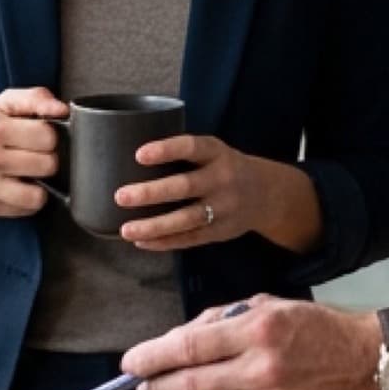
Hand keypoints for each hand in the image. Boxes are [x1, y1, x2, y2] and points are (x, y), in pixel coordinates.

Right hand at [0, 87, 66, 218]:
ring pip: (39, 194)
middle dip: (46, 159)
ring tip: (28, 173)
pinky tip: (17, 186)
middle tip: (33, 155)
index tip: (38, 136)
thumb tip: (62, 109)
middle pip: (47, 165)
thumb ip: (36, 98)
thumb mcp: (3, 104)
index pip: (48, 136)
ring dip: (39, 184)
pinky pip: (26, 209)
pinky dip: (28, 199)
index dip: (49, 136)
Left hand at [112, 135, 318, 253]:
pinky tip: (141, 241)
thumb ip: (182, 155)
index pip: (191, 147)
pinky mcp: (220, 231)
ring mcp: (223, 208)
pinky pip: (190, 239)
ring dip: (154, 226)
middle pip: (185, 186)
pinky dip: (164, 242)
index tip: (139, 154)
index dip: (166, 150)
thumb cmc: (223, 167)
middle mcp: (222, 179)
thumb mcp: (212, 151)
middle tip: (120, 196)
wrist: (267, 194)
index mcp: (217, 153)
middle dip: (151, 193)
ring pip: (186, 219)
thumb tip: (127, 157)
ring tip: (125, 229)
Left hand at [117, 297, 388, 389]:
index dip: (151, 357)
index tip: (130, 364)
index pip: (187, 346)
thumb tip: (176, 341)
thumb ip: (222, 320)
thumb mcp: (270, 307)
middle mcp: (264, 369)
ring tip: (223, 386)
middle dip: (157, 386)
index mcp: (258, 331)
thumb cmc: (319, 330)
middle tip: (144, 387)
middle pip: (189, 385)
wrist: (375, 364)